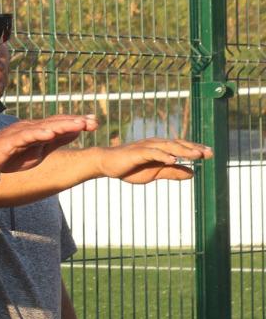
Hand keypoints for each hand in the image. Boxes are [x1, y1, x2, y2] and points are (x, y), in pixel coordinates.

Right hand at [0, 114, 98, 174]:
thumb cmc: (11, 156)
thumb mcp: (39, 152)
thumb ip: (57, 141)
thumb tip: (77, 131)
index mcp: (39, 130)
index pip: (61, 123)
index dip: (77, 122)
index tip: (95, 122)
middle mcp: (31, 127)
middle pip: (56, 122)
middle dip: (75, 121)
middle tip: (93, 121)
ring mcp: (20, 132)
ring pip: (44, 126)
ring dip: (62, 125)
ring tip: (79, 124)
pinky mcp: (10, 140)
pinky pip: (26, 136)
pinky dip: (39, 133)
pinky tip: (50, 133)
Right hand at [95, 137, 211, 183]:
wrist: (107, 164)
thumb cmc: (130, 168)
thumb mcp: (155, 173)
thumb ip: (172, 172)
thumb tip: (193, 174)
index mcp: (161, 148)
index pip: (182, 147)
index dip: (196, 150)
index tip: (211, 154)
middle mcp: (156, 144)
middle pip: (179, 145)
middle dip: (194, 149)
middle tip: (210, 153)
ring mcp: (147, 147)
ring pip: (168, 147)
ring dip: (183, 150)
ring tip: (197, 155)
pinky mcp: (137, 152)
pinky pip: (152, 153)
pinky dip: (163, 155)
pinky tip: (173, 160)